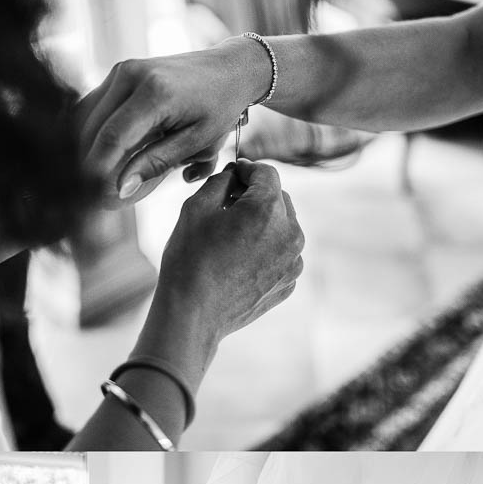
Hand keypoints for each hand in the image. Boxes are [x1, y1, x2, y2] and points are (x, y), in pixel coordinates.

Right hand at [77, 39, 274, 207]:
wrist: (229, 68)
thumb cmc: (219, 107)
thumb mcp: (197, 141)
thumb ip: (156, 163)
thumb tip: (122, 189)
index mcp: (156, 92)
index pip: (113, 137)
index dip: (97, 170)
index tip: (93, 196)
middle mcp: (132, 75)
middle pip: (93, 129)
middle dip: (88, 164)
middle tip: (92, 193)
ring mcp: (122, 70)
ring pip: (86, 118)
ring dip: (85, 149)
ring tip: (93, 176)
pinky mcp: (118, 72)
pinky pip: (92, 107)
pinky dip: (91, 133)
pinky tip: (95, 154)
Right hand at [152, 161, 304, 347]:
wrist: (193, 314)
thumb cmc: (189, 260)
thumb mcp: (195, 208)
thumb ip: (220, 181)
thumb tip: (234, 174)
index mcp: (268, 208)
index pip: (266, 173)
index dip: (247, 169)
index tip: (232, 174)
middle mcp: (290, 232)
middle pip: (278, 198)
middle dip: (256, 196)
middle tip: (227, 206)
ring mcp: (293, 260)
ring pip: (282, 227)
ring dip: (262, 224)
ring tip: (232, 238)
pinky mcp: (289, 281)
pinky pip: (282, 254)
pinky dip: (266, 250)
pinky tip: (239, 261)